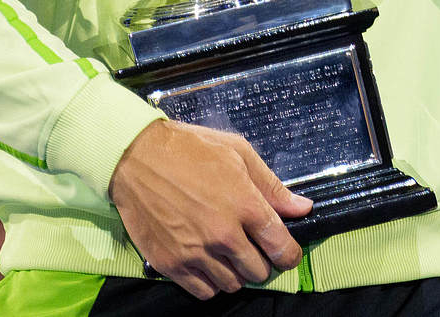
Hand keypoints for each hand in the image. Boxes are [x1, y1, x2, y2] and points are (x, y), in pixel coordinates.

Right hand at [109, 118, 312, 297]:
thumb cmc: (190, 149)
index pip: (280, 246)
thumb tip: (302, 208)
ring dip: (236, 272)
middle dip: (262, 261)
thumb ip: (272, 186)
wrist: (137, 158)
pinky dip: (211, 282)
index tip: (286, 252)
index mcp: (244, 204)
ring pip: (233, 284)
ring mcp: (195, 252)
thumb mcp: (238, 153)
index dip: (289, 254)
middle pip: (258, 270)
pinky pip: (203, 291)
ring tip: (228, 252)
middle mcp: (222, 234)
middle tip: (252, 246)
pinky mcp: (171, 264)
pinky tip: (208, 263)